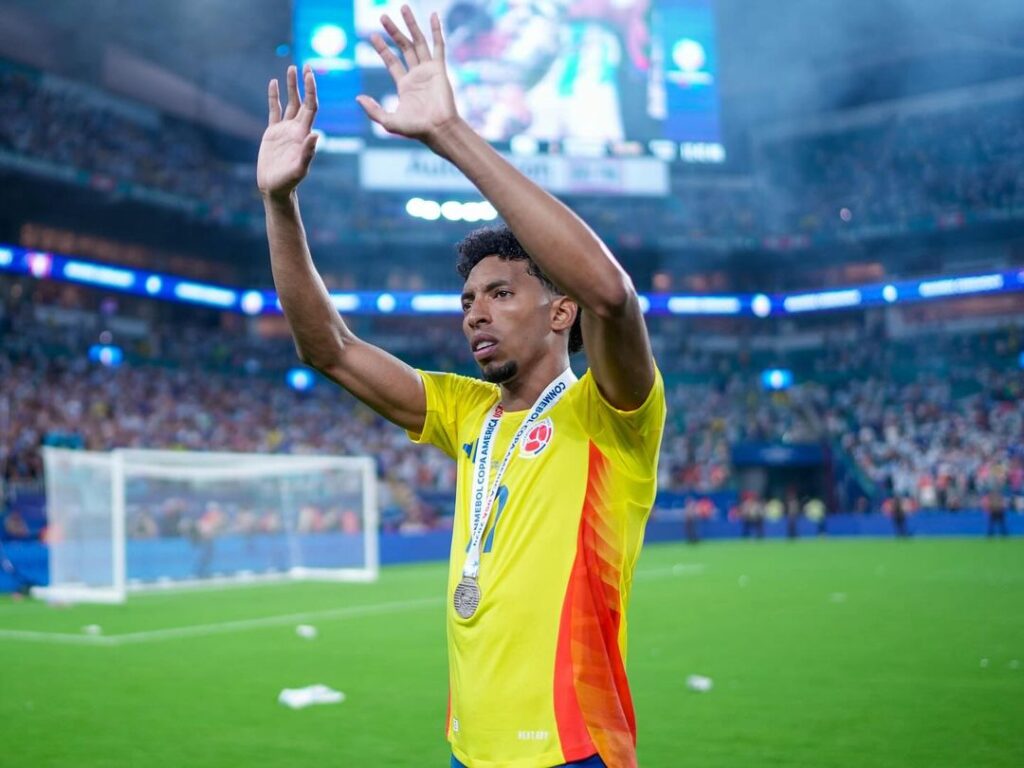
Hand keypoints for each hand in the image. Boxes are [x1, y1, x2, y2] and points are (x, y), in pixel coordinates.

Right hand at [257, 64, 318, 198]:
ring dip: (291, 86)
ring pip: (289, 102)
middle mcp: (296, 129)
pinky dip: (274, 97)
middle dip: (304, 83)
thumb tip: (315, 135)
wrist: (275, 188)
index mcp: (303, 134)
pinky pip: (274, 110)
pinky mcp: (272, 133)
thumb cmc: (289, 182)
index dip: (311, 90)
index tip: (310, 74)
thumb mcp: (299, 169)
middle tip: (306, 65)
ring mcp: (285, 130)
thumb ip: (307, 153)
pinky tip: (274, 83)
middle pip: (302, 100)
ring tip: (291, 68)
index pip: (311, 106)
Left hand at [357, 6, 459, 144]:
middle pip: (403, 47)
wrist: (438, 129)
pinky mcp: (439, 69)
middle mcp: (416, 75)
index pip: (391, 61)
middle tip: (383, 16)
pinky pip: (438, 46)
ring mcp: (428, 70)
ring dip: (411, 25)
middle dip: (393, 32)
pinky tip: (433, 16)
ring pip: (418, 42)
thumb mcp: (389, 121)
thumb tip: (358, 98)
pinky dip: (436, 30)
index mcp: (404, 85)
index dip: (382, 48)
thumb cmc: (416, 130)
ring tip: (403, 8)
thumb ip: (373, 110)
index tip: (372, 35)